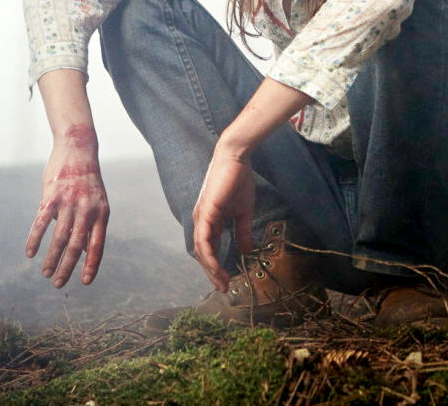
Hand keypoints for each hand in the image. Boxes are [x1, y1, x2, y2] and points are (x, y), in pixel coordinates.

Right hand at [25, 123, 108, 287]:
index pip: (98, 245)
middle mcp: (87, 210)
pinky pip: (41, 223)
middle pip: (77, 246)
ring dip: (51, 259)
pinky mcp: (51, 197)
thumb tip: (88, 251)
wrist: (79, 150)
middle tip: (57, 284)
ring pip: (59, 238)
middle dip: (67, 268)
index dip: (91, 264)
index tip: (84, 282)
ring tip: (45, 273)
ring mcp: (69, 203)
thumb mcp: (98, 203)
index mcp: (101, 213)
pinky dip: (35, 240)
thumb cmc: (88, 181)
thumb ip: (92, 226)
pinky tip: (30, 253)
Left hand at [192, 146, 255, 291]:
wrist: (236, 159)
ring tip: (222, 283)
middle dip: (213, 273)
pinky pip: (203, 242)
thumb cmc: (239, 180)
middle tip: (224, 288)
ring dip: (211, 269)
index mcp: (209, 221)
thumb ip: (242, 231)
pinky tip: (217, 268)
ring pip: (201, 251)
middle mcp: (201, 222)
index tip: (227, 281)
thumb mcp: (243, 211)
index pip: (210, 249)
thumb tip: (246, 251)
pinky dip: (209, 257)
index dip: (217, 266)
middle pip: (203, 254)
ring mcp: (201, 218)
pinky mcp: (205, 214)